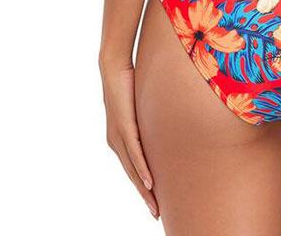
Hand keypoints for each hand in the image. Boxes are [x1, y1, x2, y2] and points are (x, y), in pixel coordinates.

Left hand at [101, 64, 158, 218]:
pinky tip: (149, 183)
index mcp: (120, 138)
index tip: (155, 201)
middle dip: (145, 196)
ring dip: (145, 190)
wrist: (114, 66)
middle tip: (156, 213)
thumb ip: (151, 116)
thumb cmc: (129, 81)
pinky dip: (142, 169)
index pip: (133, 168)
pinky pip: (134, 154)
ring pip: (133, 170)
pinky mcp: (123, 128)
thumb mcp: (142, 105)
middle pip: (133, 175)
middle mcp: (116, 142)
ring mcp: (119, 137)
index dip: (144, 186)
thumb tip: (167, 117)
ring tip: (154, 206)